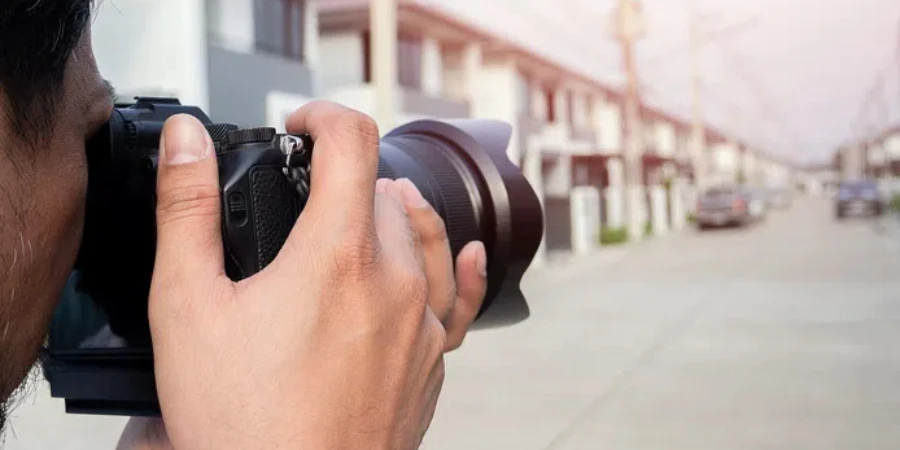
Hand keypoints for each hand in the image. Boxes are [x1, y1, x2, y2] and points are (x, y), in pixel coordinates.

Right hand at [146, 102, 486, 449]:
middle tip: (307, 191)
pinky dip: (460, 267)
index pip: (354, 141)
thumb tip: (187, 139)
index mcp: (338, 253)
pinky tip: (467, 255)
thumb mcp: (187, 304)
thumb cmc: (239, 418)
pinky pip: (460, 300)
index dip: (324, 117)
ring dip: (397, 210)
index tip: (300, 126)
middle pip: (384, 193)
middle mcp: (394, 280)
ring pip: (426, 238)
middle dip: (346, 177)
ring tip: (374, 201)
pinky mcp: (431, 362)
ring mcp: (421, 324)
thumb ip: (188, 209)